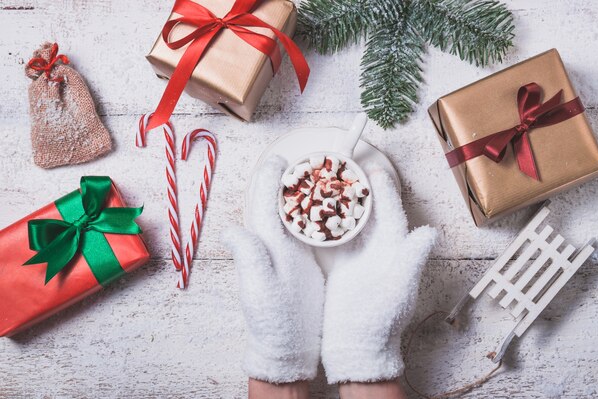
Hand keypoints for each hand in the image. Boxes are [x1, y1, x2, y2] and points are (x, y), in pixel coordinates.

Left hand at [222, 156, 324, 382]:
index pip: (265, 204)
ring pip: (292, 215)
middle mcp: (274, 245)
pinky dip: (313, 215)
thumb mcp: (260, 288)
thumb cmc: (273, 318)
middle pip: (277, 204)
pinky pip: (306, 231)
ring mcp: (289, 253)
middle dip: (285, 181)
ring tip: (313, 177)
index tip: (280, 160)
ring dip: (299, 194)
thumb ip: (249, 256)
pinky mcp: (303, 262)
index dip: (271, 180)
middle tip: (299, 162)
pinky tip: (325, 208)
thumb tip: (232, 230)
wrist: (289, 344)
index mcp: (264, 245)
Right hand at [321, 169, 436, 383]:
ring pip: (352, 223)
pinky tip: (316, 212)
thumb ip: (412, 260)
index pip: (390, 214)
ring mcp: (359, 259)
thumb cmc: (382, 322)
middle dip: (361, 190)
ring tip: (331, 182)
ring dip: (343, 203)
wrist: (358, 348)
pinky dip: (328, 224)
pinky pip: (336, 239)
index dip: (384, 191)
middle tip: (348, 168)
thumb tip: (429, 232)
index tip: (374, 170)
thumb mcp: (399, 289)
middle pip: (370, 213)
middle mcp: (378, 251)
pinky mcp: (342, 268)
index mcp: (394, 251)